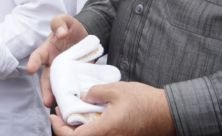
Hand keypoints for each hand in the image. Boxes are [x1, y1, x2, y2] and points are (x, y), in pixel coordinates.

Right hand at [26, 14, 88, 106]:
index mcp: (47, 51)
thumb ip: (59, 22)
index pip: (37, 56)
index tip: (30, 70)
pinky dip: (72, 96)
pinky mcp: (75, 79)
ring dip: (58, 98)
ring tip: (60, 107)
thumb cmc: (70, 29)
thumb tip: (60, 33)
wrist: (86, 37)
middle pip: (46, 79)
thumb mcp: (65, 20)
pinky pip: (72, 89)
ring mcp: (64, 73)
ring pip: (57, 88)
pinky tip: (75, 104)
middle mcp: (53, 65)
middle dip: (46, 90)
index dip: (34, 62)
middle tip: (47, 101)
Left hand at [49, 82, 175, 135]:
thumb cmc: (144, 101)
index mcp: (105, 130)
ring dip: (80, 132)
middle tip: (62, 116)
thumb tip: (82, 97)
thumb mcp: (116, 89)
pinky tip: (91, 120)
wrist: (168, 114)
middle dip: (67, 131)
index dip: (59, 128)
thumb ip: (95, 92)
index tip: (54, 116)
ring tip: (75, 117)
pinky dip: (92, 132)